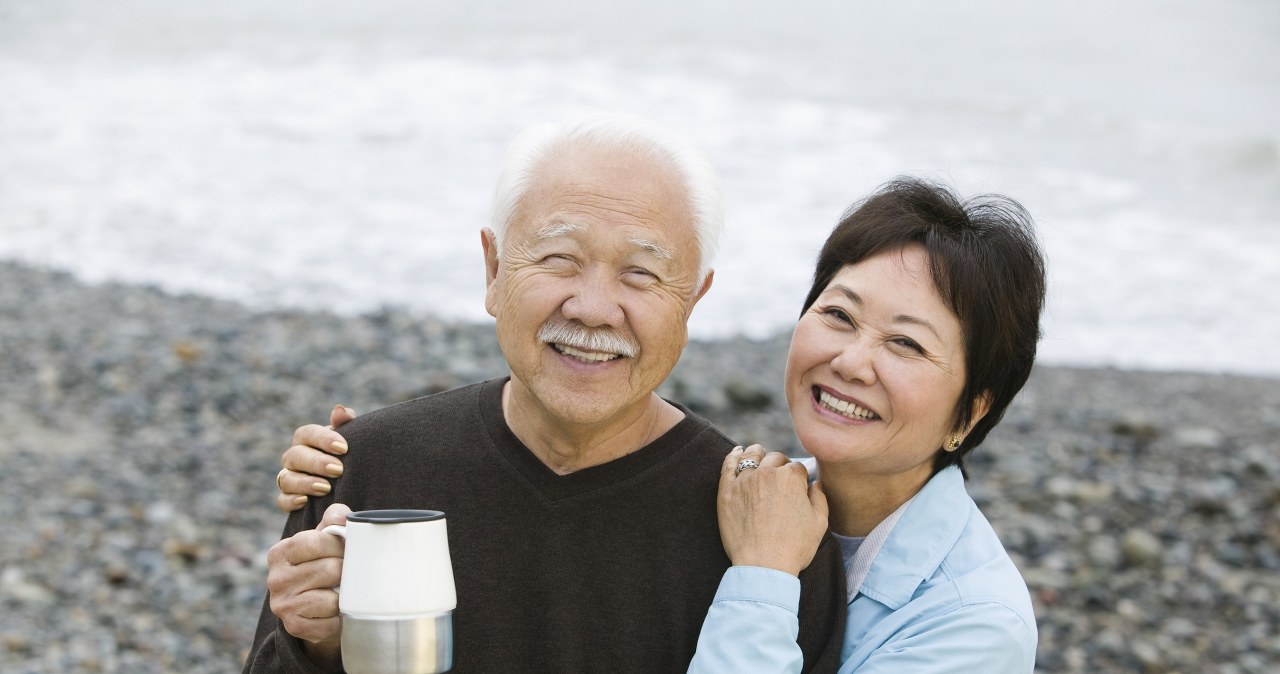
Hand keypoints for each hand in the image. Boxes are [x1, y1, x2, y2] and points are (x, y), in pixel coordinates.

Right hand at [267, 503, 351, 668]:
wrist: (316, 610)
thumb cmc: (324, 566)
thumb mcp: (325, 539)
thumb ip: (334, 519)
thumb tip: (343, 516)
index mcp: (280, 552)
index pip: (316, 541)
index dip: (338, 545)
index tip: (345, 550)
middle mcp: (275, 579)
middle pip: (329, 569)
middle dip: (346, 571)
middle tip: (348, 574)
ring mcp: (282, 605)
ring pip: (331, 598)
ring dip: (344, 597)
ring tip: (341, 592)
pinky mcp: (294, 627)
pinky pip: (330, 622)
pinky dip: (338, 619)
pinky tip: (335, 613)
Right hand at [276, 405, 356, 511]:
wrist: (349, 480)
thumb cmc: (347, 454)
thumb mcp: (350, 438)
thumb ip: (346, 423)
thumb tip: (339, 410)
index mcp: (307, 439)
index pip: (307, 433)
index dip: (323, 439)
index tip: (344, 448)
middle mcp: (294, 457)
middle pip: (296, 455)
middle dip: (317, 462)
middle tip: (338, 470)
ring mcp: (289, 478)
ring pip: (286, 478)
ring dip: (305, 483)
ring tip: (326, 488)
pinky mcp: (288, 499)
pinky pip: (282, 501)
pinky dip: (291, 501)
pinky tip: (305, 501)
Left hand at [717, 445, 828, 576]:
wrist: (763, 565)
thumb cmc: (794, 546)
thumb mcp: (820, 522)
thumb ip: (819, 497)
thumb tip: (815, 483)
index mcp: (791, 478)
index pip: (796, 467)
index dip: (798, 477)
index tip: (797, 486)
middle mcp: (767, 473)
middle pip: (775, 459)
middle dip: (780, 465)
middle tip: (780, 478)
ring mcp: (744, 480)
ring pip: (752, 456)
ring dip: (758, 454)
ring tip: (759, 455)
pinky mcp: (726, 490)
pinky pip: (728, 465)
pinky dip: (734, 456)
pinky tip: (737, 452)